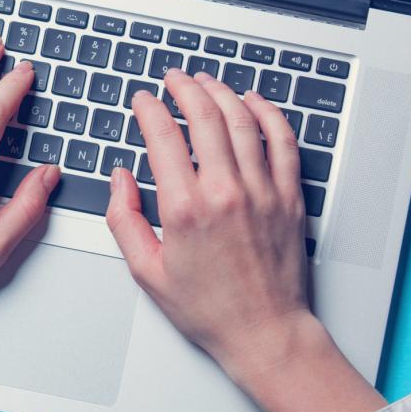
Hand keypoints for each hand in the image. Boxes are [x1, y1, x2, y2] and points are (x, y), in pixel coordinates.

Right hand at [106, 69, 384, 411]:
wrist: (265, 332)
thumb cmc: (208, 309)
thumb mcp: (147, 271)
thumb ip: (125, 219)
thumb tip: (121, 179)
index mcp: (185, 209)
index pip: (163, 137)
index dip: (149, 110)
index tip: (142, 101)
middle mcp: (225, 192)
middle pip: (205, 117)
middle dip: (184, 89)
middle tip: (173, 79)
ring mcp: (262, 191)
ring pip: (242, 121)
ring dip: (221, 93)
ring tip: (206, 82)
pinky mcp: (289, 196)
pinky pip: (281, 141)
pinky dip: (268, 113)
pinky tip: (253, 102)